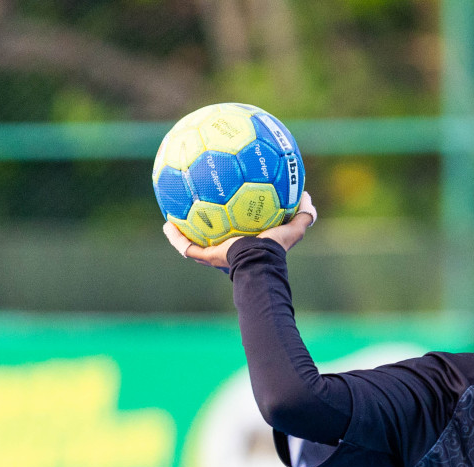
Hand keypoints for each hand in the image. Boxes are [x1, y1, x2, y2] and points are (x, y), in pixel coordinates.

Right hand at [163, 191, 318, 267]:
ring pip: (194, 243)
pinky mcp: (207, 256)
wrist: (260, 263)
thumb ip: (303, 214)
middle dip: (203, 222)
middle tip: (194, 204)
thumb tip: (306, 196)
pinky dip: (175, 238)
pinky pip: (186, 248)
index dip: (230, 216)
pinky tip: (167, 225)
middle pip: (212, 235)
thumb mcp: (293, 229)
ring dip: (182, 231)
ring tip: (171, 216)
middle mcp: (229, 248)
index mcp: (246, 241)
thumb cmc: (276, 249)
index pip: (237, 228)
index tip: (225, 203)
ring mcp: (216, 254)